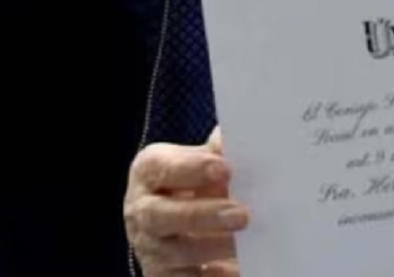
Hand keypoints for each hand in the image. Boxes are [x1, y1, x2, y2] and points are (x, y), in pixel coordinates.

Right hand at [124, 127, 246, 276]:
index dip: (190, 169)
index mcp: (151, 173)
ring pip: (172, 253)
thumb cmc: (201, 184)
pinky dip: (211, 275)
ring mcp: (151, 248)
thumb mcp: (208, 163)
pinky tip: (235, 269)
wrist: (190, 225)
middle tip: (241, 215)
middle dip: (200, 215)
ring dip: (210, 248)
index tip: (224, 169)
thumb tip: (250, 131)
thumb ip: (223, 150)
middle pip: (159, 215)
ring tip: (243, 243)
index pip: (160, 168)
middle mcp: (143, 211)